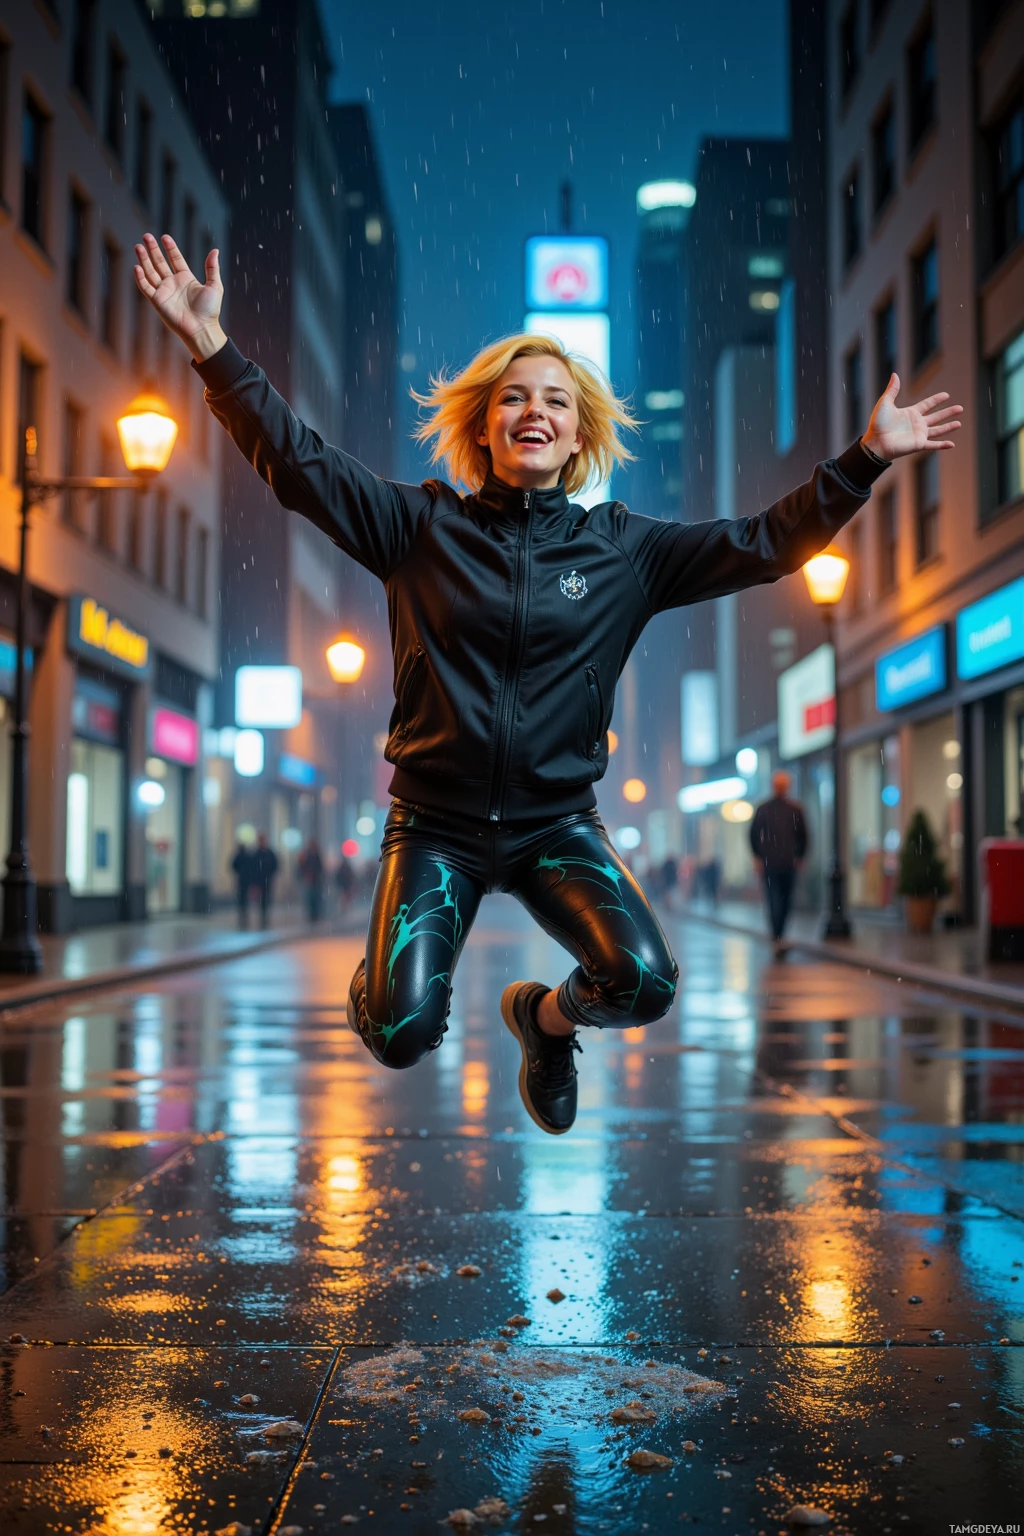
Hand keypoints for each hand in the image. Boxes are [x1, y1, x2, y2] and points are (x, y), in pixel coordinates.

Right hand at [133, 232, 225, 361]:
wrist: (201, 329)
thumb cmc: (210, 310)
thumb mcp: (214, 286)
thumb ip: (212, 268)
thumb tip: (215, 250)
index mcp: (186, 279)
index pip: (175, 259)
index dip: (170, 248)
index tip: (165, 237)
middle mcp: (173, 284)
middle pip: (160, 262)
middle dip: (153, 249)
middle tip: (146, 236)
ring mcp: (164, 292)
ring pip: (150, 272)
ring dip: (144, 259)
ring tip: (138, 246)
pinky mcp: (157, 301)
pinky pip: (146, 287)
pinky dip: (140, 278)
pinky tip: (137, 267)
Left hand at [861, 373, 962, 461]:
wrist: (875, 441)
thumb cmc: (878, 423)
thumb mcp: (885, 403)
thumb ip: (892, 390)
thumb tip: (894, 374)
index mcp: (910, 413)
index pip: (927, 405)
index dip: (937, 400)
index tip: (946, 395)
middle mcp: (917, 423)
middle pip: (936, 416)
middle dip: (948, 412)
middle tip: (960, 408)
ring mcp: (918, 434)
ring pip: (938, 430)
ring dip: (949, 427)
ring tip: (959, 423)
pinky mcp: (918, 444)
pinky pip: (933, 445)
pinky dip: (942, 445)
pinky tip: (952, 444)